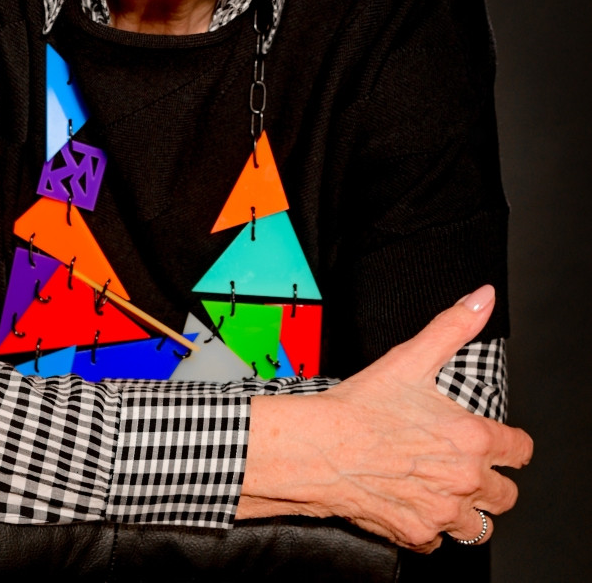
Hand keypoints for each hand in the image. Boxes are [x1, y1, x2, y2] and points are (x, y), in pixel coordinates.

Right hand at [239, 285, 532, 550]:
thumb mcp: (411, 357)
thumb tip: (483, 298)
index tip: (498, 440)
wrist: (319, 447)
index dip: (510, 442)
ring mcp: (441, 512)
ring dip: (467, 509)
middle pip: (506, 495)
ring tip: (444, 488)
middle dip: (491, 480)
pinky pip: (438, 541)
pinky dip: (430, 526)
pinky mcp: (416, 534)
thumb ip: (455, 326)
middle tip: (465, 464)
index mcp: (472, 438)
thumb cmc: (361, 406)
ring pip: (478, 525)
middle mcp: (464, 480)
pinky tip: (414, 502)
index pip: (520, 451)